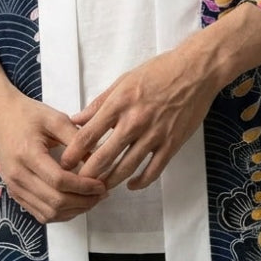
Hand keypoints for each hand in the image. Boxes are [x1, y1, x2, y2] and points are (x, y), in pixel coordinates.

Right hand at [0, 87, 106, 224]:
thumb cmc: (26, 115)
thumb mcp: (54, 118)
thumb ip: (77, 138)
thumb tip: (97, 159)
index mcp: (28, 154)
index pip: (59, 181)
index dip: (83, 187)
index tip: (101, 184)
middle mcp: (18, 175)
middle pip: (54, 201)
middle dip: (83, 202)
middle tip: (101, 194)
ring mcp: (14, 187)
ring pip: (48, 213)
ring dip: (73, 211)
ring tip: (91, 199)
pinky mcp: (15, 192)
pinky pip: (40, 213)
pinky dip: (60, 213)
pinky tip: (74, 203)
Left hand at [60, 42, 219, 191]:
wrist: (196, 71)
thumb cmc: (160, 71)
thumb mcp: (124, 80)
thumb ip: (100, 103)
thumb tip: (76, 119)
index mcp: (120, 103)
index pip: (89, 134)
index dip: (73, 152)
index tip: (64, 163)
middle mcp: (135, 121)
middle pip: (104, 156)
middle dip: (87, 174)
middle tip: (77, 183)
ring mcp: (154, 135)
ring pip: (126, 168)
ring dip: (110, 182)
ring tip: (99, 189)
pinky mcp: (172, 144)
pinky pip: (153, 171)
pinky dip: (140, 182)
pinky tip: (131, 185)